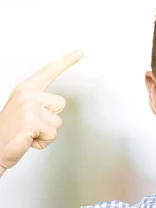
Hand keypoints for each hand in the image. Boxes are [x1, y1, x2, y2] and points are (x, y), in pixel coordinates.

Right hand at [0, 50, 82, 174]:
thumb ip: (39, 104)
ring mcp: (29, 106)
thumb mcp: (24, 111)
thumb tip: (55, 105)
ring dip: (47, 132)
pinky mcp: (32, 120)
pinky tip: (28, 139)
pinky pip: (53, 134)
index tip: (80, 52)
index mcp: (24, 90)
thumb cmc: (10, 133)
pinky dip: (43, 141)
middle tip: (31, 126)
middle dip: (51, 119)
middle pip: (61, 104)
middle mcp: (26, 94)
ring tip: (29, 133)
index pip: (48, 72)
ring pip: (58, 121)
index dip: (65, 62)